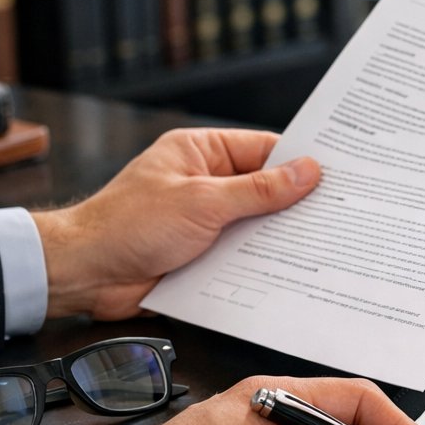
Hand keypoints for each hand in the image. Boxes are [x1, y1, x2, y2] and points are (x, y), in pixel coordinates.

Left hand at [32, 128, 319, 320]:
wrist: (85, 274)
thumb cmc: (126, 225)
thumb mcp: (202, 201)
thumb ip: (258, 190)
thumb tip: (306, 172)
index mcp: (201, 152)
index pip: (263, 150)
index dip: (300, 161)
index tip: (337, 172)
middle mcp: (205, 183)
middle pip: (264, 190)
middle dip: (296, 204)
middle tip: (339, 212)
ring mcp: (204, 221)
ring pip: (256, 227)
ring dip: (280, 239)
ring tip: (324, 244)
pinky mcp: (202, 255)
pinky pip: (241, 257)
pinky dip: (261, 265)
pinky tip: (290, 272)